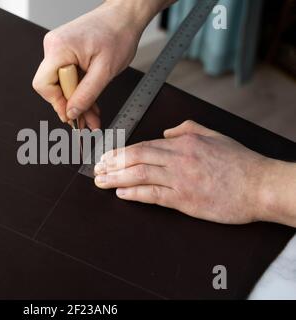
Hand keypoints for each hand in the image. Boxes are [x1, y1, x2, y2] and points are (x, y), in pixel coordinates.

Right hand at [32, 0, 156, 128]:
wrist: (124, 17)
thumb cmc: (118, 34)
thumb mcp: (104, 71)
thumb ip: (86, 95)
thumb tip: (72, 112)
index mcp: (59, 48)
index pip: (44, 85)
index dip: (57, 103)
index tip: (71, 115)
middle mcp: (54, 47)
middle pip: (53, 87)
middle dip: (71, 106)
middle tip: (87, 121)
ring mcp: (59, 50)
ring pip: (62, 85)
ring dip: (77, 101)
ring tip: (92, 116)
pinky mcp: (66, 53)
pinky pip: (68, 78)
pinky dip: (79, 91)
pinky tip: (90, 104)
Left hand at [94, 120, 282, 224]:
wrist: (260, 186)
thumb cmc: (240, 162)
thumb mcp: (214, 135)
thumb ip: (187, 129)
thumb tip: (166, 131)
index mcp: (184, 142)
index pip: (143, 145)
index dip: (121, 152)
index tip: (107, 156)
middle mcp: (178, 159)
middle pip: (136, 158)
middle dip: (112, 163)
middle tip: (97, 169)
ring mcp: (180, 179)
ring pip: (139, 175)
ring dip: (116, 178)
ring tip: (101, 181)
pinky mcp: (185, 200)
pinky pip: (153, 195)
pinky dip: (134, 193)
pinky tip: (121, 193)